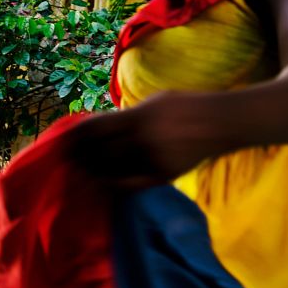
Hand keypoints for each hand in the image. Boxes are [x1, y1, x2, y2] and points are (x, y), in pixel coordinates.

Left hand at [68, 92, 221, 187]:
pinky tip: (103, 183)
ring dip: (94, 172)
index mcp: (138, 117)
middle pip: (101, 151)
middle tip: (68, 161)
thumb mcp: (153, 102)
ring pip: (114, 170)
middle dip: (82, 157)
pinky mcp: (164, 175)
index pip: (97, 128)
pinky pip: (132, 183)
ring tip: (81, 173)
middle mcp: (144, 138)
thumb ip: (127, 116)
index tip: (65, 141)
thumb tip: (99, 126)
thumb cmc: (183, 108)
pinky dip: (114, 184)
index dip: (78, 136)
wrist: (222, 123)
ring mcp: (155, 158)